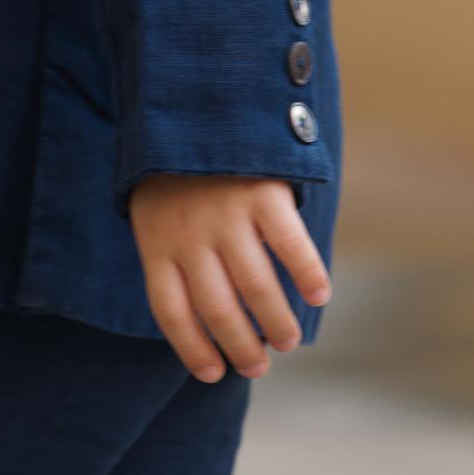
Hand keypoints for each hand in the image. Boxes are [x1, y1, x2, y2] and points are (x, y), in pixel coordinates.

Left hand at [129, 174, 331, 384]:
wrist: (193, 100)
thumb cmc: (175, 169)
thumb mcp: (153, 210)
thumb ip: (172, 251)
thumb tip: (203, 311)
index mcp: (157, 243)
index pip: (171, 312)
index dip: (192, 348)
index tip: (213, 374)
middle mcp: (191, 236)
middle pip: (218, 309)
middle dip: (240, 347)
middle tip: (258, 368)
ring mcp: (227, 215)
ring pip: (256, 286)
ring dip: (275, 322)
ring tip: (287, 342)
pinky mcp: (262, 193)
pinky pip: (290, 244)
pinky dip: (308, 274)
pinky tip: (320, 296)